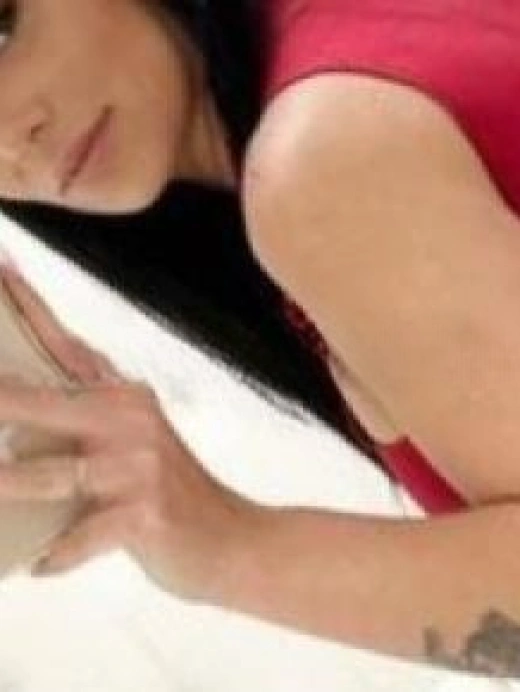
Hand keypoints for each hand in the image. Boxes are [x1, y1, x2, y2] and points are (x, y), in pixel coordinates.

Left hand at [0, 260, 264, 600]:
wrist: (232, 539)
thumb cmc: (169, 495)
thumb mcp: (132, 449)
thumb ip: (82, 430)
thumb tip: (14, 428)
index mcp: (124, 398)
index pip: (66, 347)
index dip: (30, 309)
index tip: (1, 270)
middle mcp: (130, 419)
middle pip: (43, 401)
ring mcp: (138, 465)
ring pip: (51, 473)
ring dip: (8, 487)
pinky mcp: (144, 512)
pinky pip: (84, 535)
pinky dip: (60, 554)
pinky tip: (43, 563)